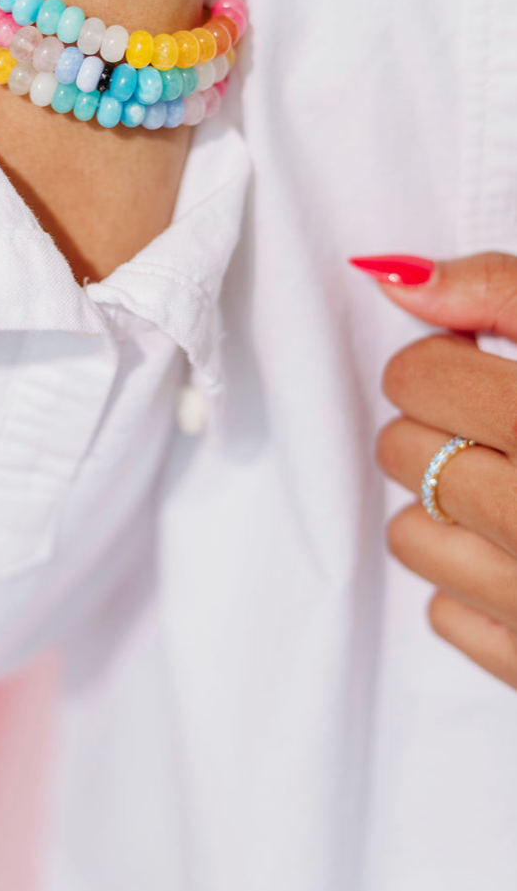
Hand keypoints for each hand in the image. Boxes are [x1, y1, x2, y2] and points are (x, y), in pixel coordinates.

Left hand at [359, 253, 516, 689]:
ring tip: (513, 492)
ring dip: (446, 507)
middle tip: (500, 429)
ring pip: (408, 535)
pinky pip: (445, 615)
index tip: (480, 368)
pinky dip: (473, 586)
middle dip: (440, 428)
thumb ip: (505, 291)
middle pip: (401, 451)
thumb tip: (387, 275)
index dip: (443, 363)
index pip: (418, 376)